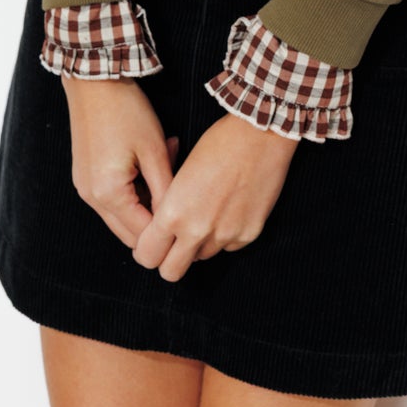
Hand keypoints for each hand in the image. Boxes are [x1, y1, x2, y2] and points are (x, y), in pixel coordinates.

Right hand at [61, 75, 180, 251]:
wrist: (94, 79)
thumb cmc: (126, 111)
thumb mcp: (154, 151)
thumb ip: (165, 191)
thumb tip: (177, 220)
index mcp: (108, 194)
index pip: (143, 236)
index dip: (169, 232)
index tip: (190, 215)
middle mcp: (91, 198)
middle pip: (130, 234)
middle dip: (157, 220)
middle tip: (180, 193)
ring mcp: (85, 188)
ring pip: (122, 216)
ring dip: (147, 203)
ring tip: (166, 167)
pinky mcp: (86, 177)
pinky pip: (113, 199)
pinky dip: (134, 191)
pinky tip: (149, 164)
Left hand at [131, 112, 300, 282]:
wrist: (260, 134)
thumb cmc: (217, 143)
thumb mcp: (181, 173)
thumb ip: (170, 207)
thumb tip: (163, 229)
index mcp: (173, 213)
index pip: (147, 256)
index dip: (147, 250)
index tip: (152, 241)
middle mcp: (198, 231)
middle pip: (170, 272)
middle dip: (168, 260)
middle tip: (173, 243)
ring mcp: (226, 235)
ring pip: (201, 257)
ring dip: (199, 243)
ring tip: (208, 211)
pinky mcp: (249, 234)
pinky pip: (228, 246)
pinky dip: (225, 235)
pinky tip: (230, 207)